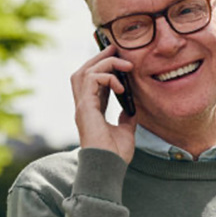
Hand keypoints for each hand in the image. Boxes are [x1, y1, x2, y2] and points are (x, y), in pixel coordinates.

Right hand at [70, 45, 137, 163]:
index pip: (93, 82)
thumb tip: (132, 108)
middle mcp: (84, 106)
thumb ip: (126, 118)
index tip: (120, 61)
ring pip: (84, 71)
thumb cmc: (115, 155)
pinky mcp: (85, 108)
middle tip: (116, 48)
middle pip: (84, 72)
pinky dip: (106, 77)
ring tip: (123, 62)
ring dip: (103, 63)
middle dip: (99, 58)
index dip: (105, 69)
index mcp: (92, 110)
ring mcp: (82, 106)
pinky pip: (91, 80)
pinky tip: (121, 86)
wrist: (109, 167)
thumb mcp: (126, 132)